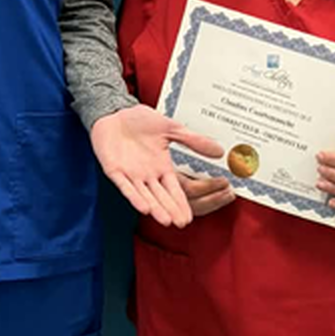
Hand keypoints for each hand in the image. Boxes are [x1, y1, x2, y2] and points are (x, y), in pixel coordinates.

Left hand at [90, 105, 223, 227]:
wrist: (114, 112)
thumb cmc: (140, 121)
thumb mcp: (171, 128)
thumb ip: (194, 141)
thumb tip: (220, 151)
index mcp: (161, 167)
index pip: (174, 190)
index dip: (181, 203)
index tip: (189, 218)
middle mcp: (147, 175)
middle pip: (161, 197)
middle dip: (171, 210)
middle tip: (181, 223)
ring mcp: (130, 174)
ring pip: (145, 196)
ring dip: (155, 209)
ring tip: (166, 221)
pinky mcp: (114, 170)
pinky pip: (125, 187)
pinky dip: (134, 197)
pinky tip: (144, 208)